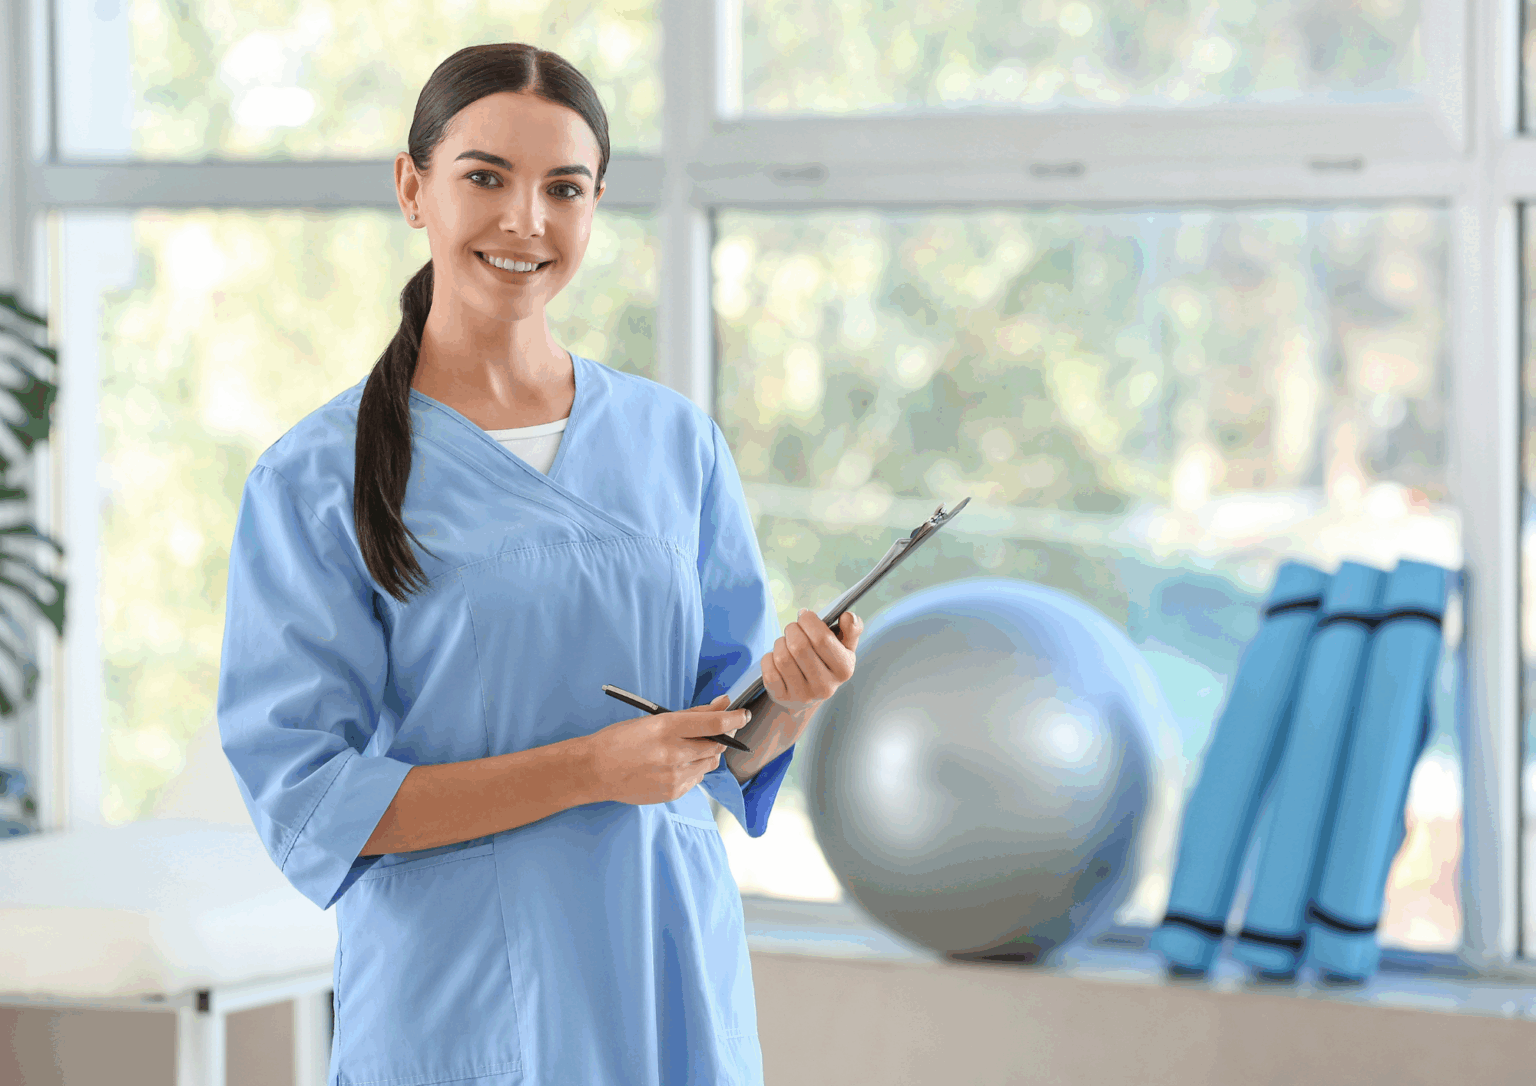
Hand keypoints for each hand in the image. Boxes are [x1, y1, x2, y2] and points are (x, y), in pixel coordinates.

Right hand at [586, 695, 750, 805]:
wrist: (595, 771)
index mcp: (667, 728)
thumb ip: (692, 714)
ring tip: (682, 750)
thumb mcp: (654, 720)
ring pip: (709, 763)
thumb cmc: (621, 740)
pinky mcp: (673, 793)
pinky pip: (697, 779)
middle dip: (718, 738)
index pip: (714, 724)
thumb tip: (722, 704)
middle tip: (706, 733)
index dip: (734, 718)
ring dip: (705, 755)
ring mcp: (674, 776)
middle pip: (716, 745)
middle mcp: (673, 753)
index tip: (743, 715)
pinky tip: (673, 766)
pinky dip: (693, 770)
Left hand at [760, 609, 861, 717]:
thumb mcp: (844, 647)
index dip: (809, 621)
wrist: (809, 693)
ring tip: (785, 643)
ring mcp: (803, 695)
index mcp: (844, 669)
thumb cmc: (827, 661)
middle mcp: (825, 686)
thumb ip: (851, 629)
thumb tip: (848, 616)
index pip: (822, 638)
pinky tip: (776, 659)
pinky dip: (768, 659)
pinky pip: (769, 671)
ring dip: (779, 643)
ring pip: (782, 658)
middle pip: (799, 647)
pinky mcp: (782, 698)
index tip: (805, 616)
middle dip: (792, 630)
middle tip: (793, 628)